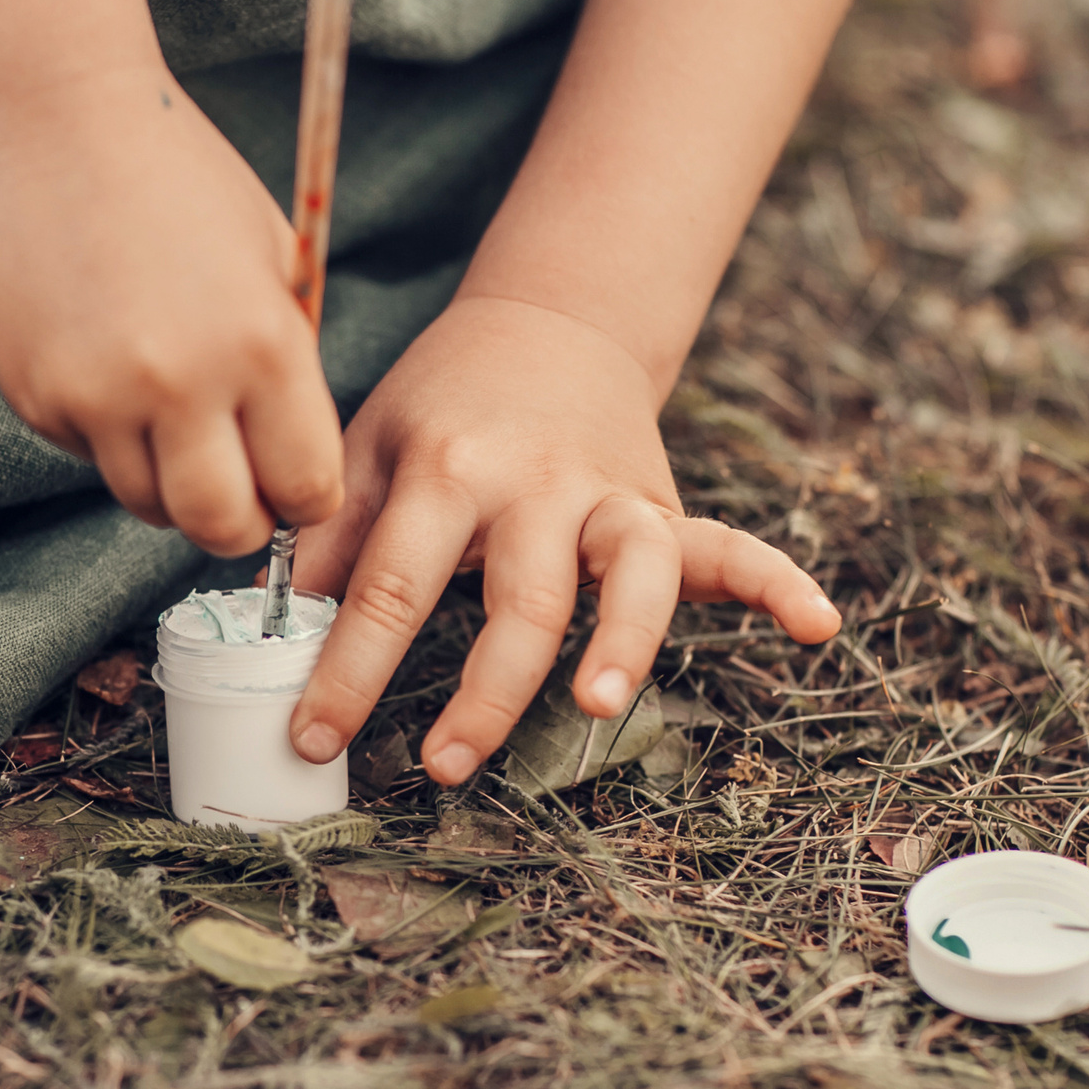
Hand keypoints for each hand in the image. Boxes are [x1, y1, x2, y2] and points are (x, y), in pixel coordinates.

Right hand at [0, 68, 344, 555]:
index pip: (306, 487)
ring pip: (148, 504)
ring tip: (174, 417)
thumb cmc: (178, 177)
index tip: (294, 482)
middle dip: (239, 522)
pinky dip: (107, 434)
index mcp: (262, 347)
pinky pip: (88, 455)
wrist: (48, 118)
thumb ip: (287, 359)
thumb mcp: (269, 256)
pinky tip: (107, 362)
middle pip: (221, 526)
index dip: (306, 495)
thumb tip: (291, 459)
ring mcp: (97, 399)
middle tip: (240, 491)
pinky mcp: (36, 398)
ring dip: (170, 483)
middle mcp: (179, 385)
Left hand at [284, 295, 840, 785]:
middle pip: (522, 599)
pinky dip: (778, 581)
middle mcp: (538, 483)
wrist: (547, 323)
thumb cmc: (441, 404)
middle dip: (484, 691)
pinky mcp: (665, 507)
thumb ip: (330, 538)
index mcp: (449, 467)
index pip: (393, 585)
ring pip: (632, 574)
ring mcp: (612, 494)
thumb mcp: (369, 450)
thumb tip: (270, 635)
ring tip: (600, 707)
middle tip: (444, 765)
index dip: (350, 669)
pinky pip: (729, 546)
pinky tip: (818, 626)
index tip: (315, 741)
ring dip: (623, 643)